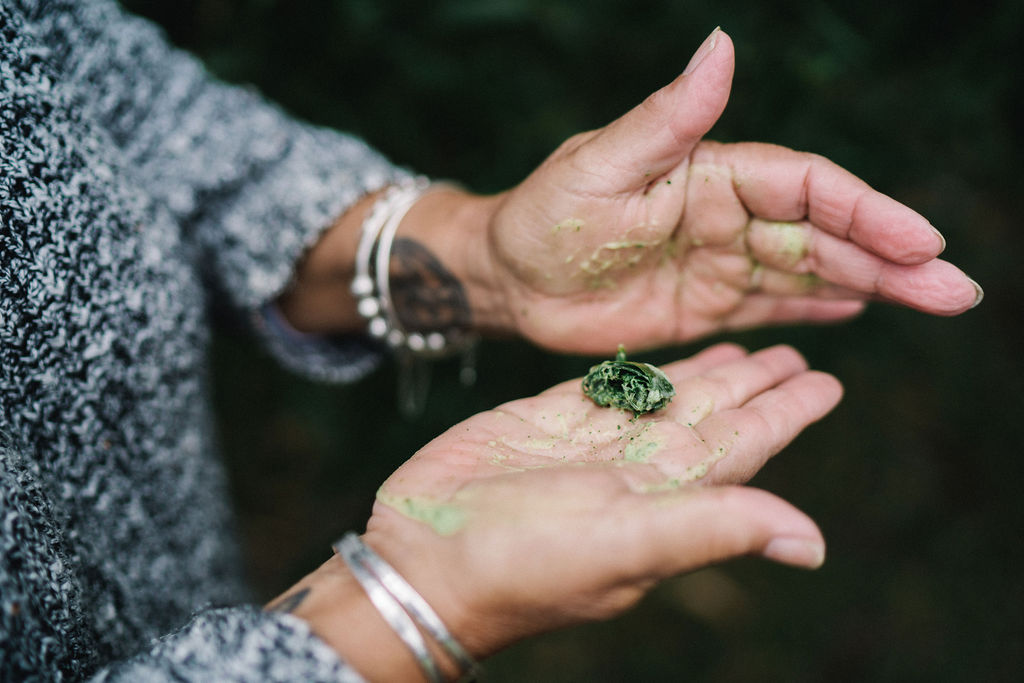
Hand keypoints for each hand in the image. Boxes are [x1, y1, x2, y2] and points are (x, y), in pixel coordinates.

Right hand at [361, 343, 839, 657]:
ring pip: (663, 398)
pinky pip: (603, 389)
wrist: (422, 561)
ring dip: (705, 374)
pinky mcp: (540, 421)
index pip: (743, 446)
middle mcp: (633, 468)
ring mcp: (586, 445)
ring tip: (742, 349)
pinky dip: (636, 373)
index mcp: (665, 495)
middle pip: (711, 415)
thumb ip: (715, 527)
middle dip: (753, 385)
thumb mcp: (627, 542)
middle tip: (794, 351)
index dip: (785, 413)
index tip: (826, 382)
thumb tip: (814, 544)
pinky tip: (658, 361)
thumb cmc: (522, 564)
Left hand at [485, 28, 981, 351]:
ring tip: (937, 300)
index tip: (919, 240)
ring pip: (810, 271)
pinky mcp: (706, 307)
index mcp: (711, 172)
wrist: (509, 279)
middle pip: (824, 232)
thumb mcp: (600, 164)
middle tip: (955, 289)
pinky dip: (820, 305)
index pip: (804, 187)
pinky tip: (863, 306)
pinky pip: (773, 306)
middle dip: (892, 257)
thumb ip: (669, 117)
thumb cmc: (544, 215)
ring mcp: (720, 263)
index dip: (865, 210)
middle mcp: (726, 215)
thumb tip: (722, 44)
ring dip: (875, 285)